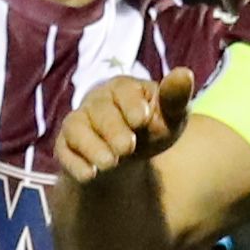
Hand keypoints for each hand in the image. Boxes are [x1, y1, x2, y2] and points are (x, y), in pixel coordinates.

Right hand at [56, 69, 195, 183]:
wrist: (127, 158)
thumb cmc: (151, 130)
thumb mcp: (170, 117)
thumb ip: (176, 98)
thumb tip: (185, 74)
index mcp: (123, 88)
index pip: (124, 90)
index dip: (131, 104)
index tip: (141, 119)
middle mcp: (96, 101)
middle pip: (100, 110)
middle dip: (113, 129)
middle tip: (127, 148)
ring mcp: (78, 123)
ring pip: (77, 129)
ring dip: (92, 146)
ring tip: (110, 163)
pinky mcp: (66, 146)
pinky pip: (64, 151)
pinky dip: (75, 163)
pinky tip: (89, 175)